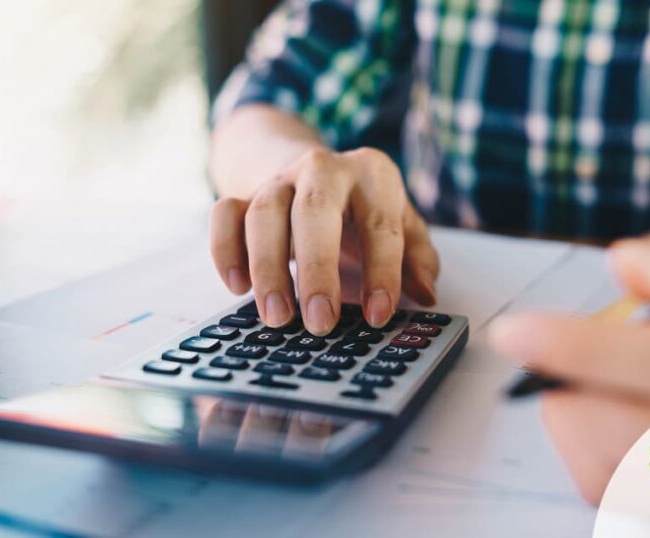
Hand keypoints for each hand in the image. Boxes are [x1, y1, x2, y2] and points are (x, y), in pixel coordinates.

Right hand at [210, 147, 438, 334]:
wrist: (315, 170)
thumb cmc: (366, 208)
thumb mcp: (403, 224)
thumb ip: (417, 258)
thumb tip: (426, 294)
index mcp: (373, 174)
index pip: (380, 224)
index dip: (382, 272)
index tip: (378, 315)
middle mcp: (323, 169)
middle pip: (314, 211)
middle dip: (318, 270)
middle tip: (320, 322)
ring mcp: (278, 179)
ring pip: (264, 214)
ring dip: (268, 268)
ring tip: (278, 317)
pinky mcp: (243, 193)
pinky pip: (224, 214)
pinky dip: (225, 250)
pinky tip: (238, 287)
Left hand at [488, 213, 649, 504]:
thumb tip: (631, 267)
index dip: (592, 349)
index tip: (516, 331)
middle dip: (578, 388)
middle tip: (539, 345)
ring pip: (628, 474)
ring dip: (578, 419)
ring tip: (577, 370)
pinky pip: (621, 493)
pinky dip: (586, 448)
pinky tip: (594, 404)